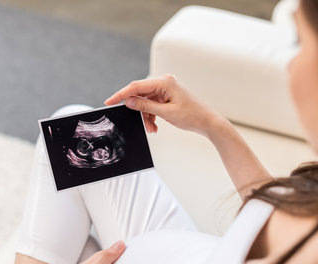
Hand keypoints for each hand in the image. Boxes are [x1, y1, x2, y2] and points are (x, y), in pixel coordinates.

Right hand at [104, 73, 225, 137]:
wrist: (208, 122)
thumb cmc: (192, 116)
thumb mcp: (166, 113)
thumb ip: (145, 106)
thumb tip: (128, 101)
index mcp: (164, 82)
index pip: (136, 86)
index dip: (121, 94)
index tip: (109, 102)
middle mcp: (164, 82)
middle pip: (140, 94)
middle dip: (137, 110)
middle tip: (137, 122)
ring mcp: (166, 89)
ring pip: (146, 102)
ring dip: (146, 116)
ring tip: (151, 128)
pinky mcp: (168, 96)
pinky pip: (153, 104)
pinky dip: (151, 115)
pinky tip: (155, 126)